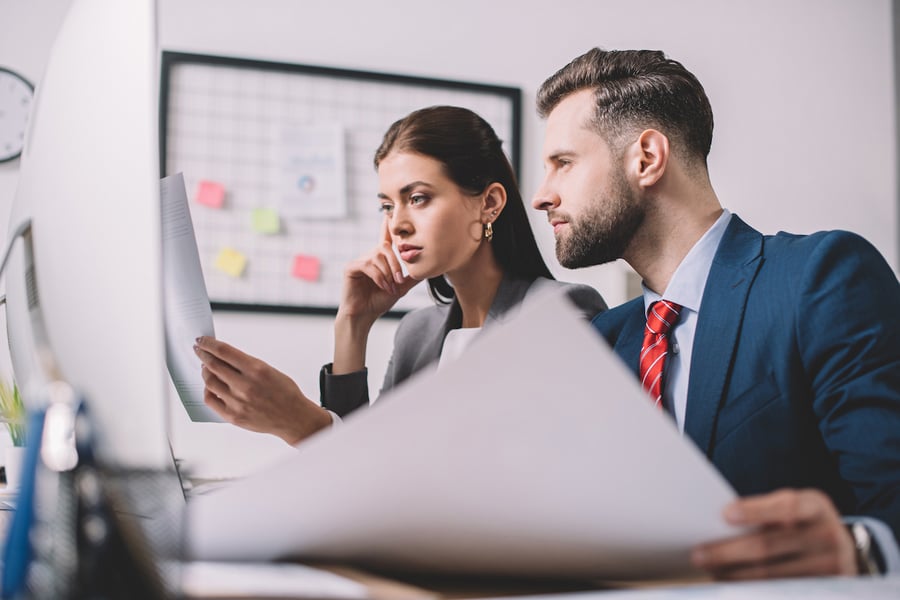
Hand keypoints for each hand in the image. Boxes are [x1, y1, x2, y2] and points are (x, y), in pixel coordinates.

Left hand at [193, 337, 331, 444]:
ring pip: (209, 382)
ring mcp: (237, 402)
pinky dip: (207, 390)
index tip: (203, 341)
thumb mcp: (269, 370)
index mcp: (256, 370)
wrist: (293, 418)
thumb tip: (225, 357)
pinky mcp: (233, 416)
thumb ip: (246, 364)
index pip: (224, 351)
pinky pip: (210, 400)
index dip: (209, 344)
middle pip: (213, 365)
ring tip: (205, 368)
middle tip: (199, 350)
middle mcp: (245, 385)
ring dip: (204, 371)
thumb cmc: (285, 394)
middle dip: (203, 355)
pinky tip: (210, 386)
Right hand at [337, 218, 417, 324]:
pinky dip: (379, 277)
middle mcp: (369, 256)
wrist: (364, 316)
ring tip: (391, 287)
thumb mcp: (401, 287)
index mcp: (380, 259)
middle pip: (385, 247)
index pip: (385, 238)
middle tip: (400, 280)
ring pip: (378, 257)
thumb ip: (411, 276)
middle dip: (396, 263)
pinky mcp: (351, 267)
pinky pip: (368, 265)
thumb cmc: (379, 301)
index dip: (388, 226)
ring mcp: (359, 261)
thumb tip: (428, 268)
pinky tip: (383, 286)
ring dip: (388, 273)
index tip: (389, 213)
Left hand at [692, 488, 856, 579]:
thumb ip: (763, 513)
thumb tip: (717, 525)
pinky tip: (733, 585)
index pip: (784, 506)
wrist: (839, 549)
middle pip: (769, 545)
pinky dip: (752, 589)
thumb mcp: (789, 509)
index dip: (754, 510)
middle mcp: (829, 535)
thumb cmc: (798, 523)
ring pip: (771, 574)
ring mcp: (832, 566)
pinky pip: (781, 591)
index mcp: (815, 505)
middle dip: (728, 551)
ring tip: (710, 571)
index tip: (724, 514)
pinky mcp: (827, 591)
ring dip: (735, 574)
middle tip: (699, 555)